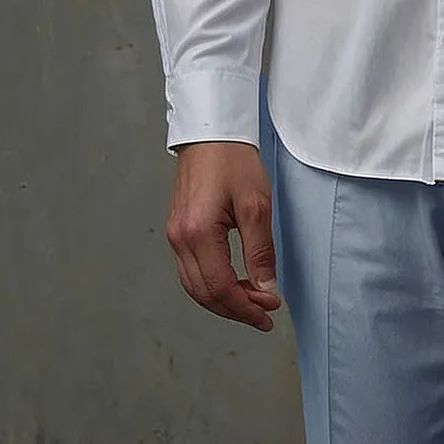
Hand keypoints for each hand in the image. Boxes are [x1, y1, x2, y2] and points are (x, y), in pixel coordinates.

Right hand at [165, 141, 282, 330]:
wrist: (211, 132)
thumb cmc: (233, 160)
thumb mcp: (257, 204)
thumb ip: (260, 250)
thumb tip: (266, 288)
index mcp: (197, 233)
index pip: (220, 288)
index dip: (245, 307)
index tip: (269, 311)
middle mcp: (179, 239)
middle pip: (204, 293)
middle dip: (236, 308)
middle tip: (265, 310)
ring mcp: (174, 235)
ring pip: (195, 286)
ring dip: (223, 299)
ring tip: (252, 300)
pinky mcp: (177, 230)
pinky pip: (190, 271)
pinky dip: (211, 284)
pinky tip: (232, 282)